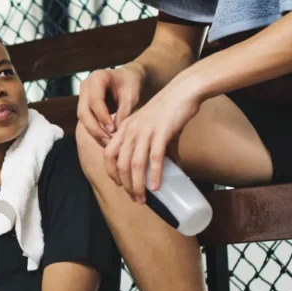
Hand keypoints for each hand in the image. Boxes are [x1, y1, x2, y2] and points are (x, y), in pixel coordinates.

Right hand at [77, 66, 145, 145]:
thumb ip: (124, 112)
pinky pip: (86, 120)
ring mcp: (83, 95)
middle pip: (83, 111)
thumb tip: (115, 133)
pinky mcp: (85, 105)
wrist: (129, 78)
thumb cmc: (132, 84)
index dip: (103, 117)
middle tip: (108, 142)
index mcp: (97, 77)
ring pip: (83, 118)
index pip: (95, 100)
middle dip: (95, 129)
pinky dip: (95, 131)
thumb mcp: (132, 96)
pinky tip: (106, 139)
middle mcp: (86, 86)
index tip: (113, 130)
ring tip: (108, 144)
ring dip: (94, 132)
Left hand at [104, 76, 202, 203]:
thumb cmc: (169, 111)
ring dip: (137, 185)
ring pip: (135, 164)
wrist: (183, 91)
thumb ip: (153, 147)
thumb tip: (165, 170)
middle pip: (120, 164)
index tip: (120, 186)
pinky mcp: (161, 132)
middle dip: (126, 185)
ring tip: (142, 199)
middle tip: (135, 198)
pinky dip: (154, 175)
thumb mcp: (152, 128)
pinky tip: (156, 187)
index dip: (112, 173)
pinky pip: (154, 158)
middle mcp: (130, 130)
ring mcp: (145, 131)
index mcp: (125, 128)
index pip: (108, 154)